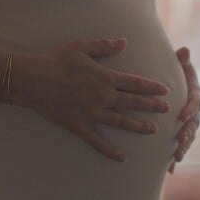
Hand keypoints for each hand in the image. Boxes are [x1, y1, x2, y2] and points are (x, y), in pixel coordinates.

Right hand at [11, 37, 171, 162]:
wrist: (33, 80)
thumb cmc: (56, 60)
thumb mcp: (81, 47)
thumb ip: (104, 46)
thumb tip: (124, 42)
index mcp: (105, 78)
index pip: (135, 83)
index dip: (151, 87)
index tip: (164, 90)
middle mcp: (102, 97)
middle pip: (133, 103)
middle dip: (151, 106)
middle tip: (166, 110)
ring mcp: (92, 114)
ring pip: (121, 122)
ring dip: (139, 126)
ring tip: (152, 130)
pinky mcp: (79, 126)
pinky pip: (98, 142)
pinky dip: (110, 151)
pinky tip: (122, 158)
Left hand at [168, 46, 199, 173]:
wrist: (179, 84)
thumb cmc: (178, 72)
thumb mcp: (181, 64)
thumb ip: (182, 59)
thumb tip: (184, 50)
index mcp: (195, 94)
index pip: (195, 101)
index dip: (190, 108)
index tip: (182, 115)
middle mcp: (196, 110)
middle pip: (194, 123)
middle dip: (187, 133)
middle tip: (179, 140)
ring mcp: (191, 123)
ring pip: (189, 137)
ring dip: (183, 148)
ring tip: (176, 157)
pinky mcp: (183, 132)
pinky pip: (181, 146)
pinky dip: (175, 158)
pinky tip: (170, 170)